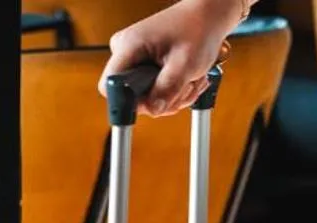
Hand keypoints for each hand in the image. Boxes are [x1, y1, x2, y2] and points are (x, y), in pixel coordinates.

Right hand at [101, 0, 236, 115]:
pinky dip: (174, 93)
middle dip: (163, 101)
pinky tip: (185, 80)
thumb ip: (166, 90)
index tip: (153, 103)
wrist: (206, 19)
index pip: (110, 87)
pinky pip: (155, 94)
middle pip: (133, 98)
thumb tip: (152, 109)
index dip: (129, 103)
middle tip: (183, 86)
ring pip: (148, 99)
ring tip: (188, 80)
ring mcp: (135, 60)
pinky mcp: (145, 67)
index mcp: (128, 46)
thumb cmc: (197, 30)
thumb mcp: (184, 65)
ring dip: (173, 97)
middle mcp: (126, 52)